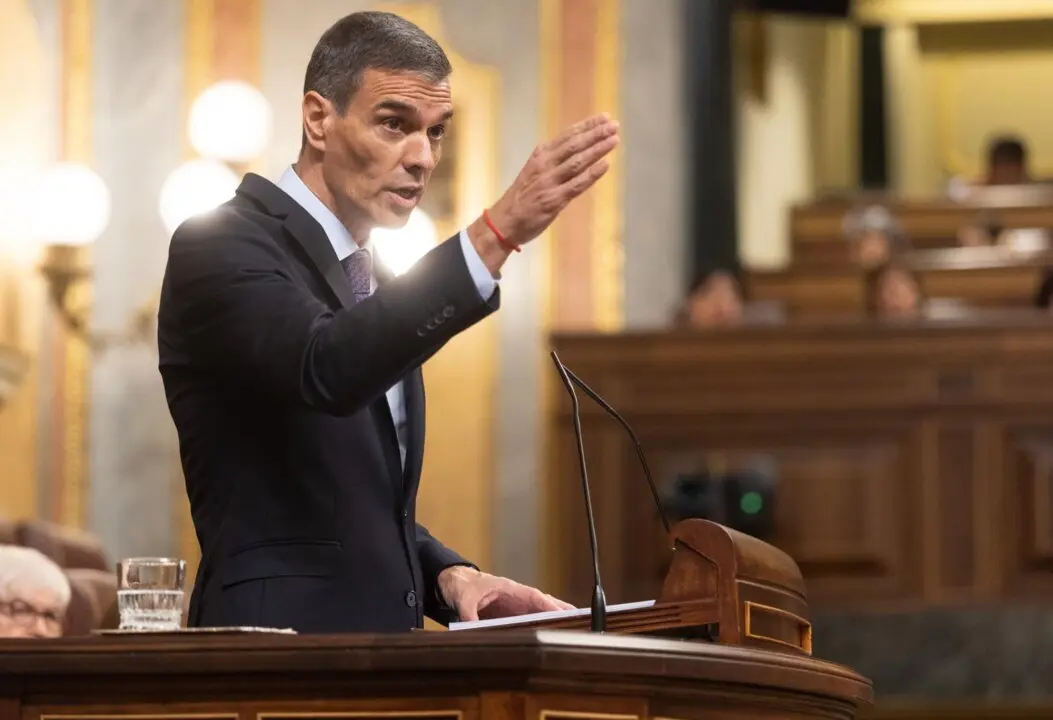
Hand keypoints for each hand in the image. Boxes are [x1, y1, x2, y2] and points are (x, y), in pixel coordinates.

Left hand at [437, 565, 573, 621]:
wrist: (455, 584)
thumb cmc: (463, 586)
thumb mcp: (464, 599)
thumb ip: (469, 614)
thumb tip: (474, 628)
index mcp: (510, 589)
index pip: (536, 598)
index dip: (551, 606)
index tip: (566, 614)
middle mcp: (517, 598)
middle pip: (544, 605)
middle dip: (563, 612)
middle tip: (582, 621)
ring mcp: (516, 607)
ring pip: (540, 614)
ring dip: (556, 621)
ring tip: (575, 632)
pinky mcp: (511, 616)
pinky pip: (530, 622)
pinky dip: (542, 628)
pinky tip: (552, 639)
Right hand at [466, 113, 619, 271]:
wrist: (503, 222)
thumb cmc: (522, 198)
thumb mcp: (534, 171)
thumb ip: (554, 161)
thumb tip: (579, 150)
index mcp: (540, 155)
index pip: (568, 136)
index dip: (588, 125)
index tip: (606, 117)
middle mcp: (544, 165)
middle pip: (574, 145)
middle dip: (596, 134)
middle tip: (614, 125)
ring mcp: (548, 182)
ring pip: (577, 161)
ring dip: (597, 149)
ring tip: (614, 140)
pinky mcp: (553, 200)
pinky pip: (576, 185)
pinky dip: (591, 174)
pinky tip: (605, 164)